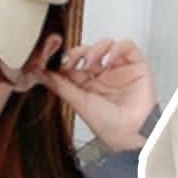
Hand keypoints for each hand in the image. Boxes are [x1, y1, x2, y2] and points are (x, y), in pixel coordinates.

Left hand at [39, 38, 156, 151]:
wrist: (131, 132)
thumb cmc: (108, 126)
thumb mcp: (79, 103)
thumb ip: (61, 86)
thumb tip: (42, 74)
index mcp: (87, 86)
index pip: (73, 65)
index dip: (64, 60)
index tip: (55, 61)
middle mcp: (102, 77)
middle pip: (87, 52)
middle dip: (77, 52)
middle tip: (71, 60)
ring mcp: (118, 69)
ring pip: (105, 45)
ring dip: (95, 49)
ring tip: (90, 62)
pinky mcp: (135, 65)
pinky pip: (126, 46)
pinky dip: (116, 48)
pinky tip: (109, 60)